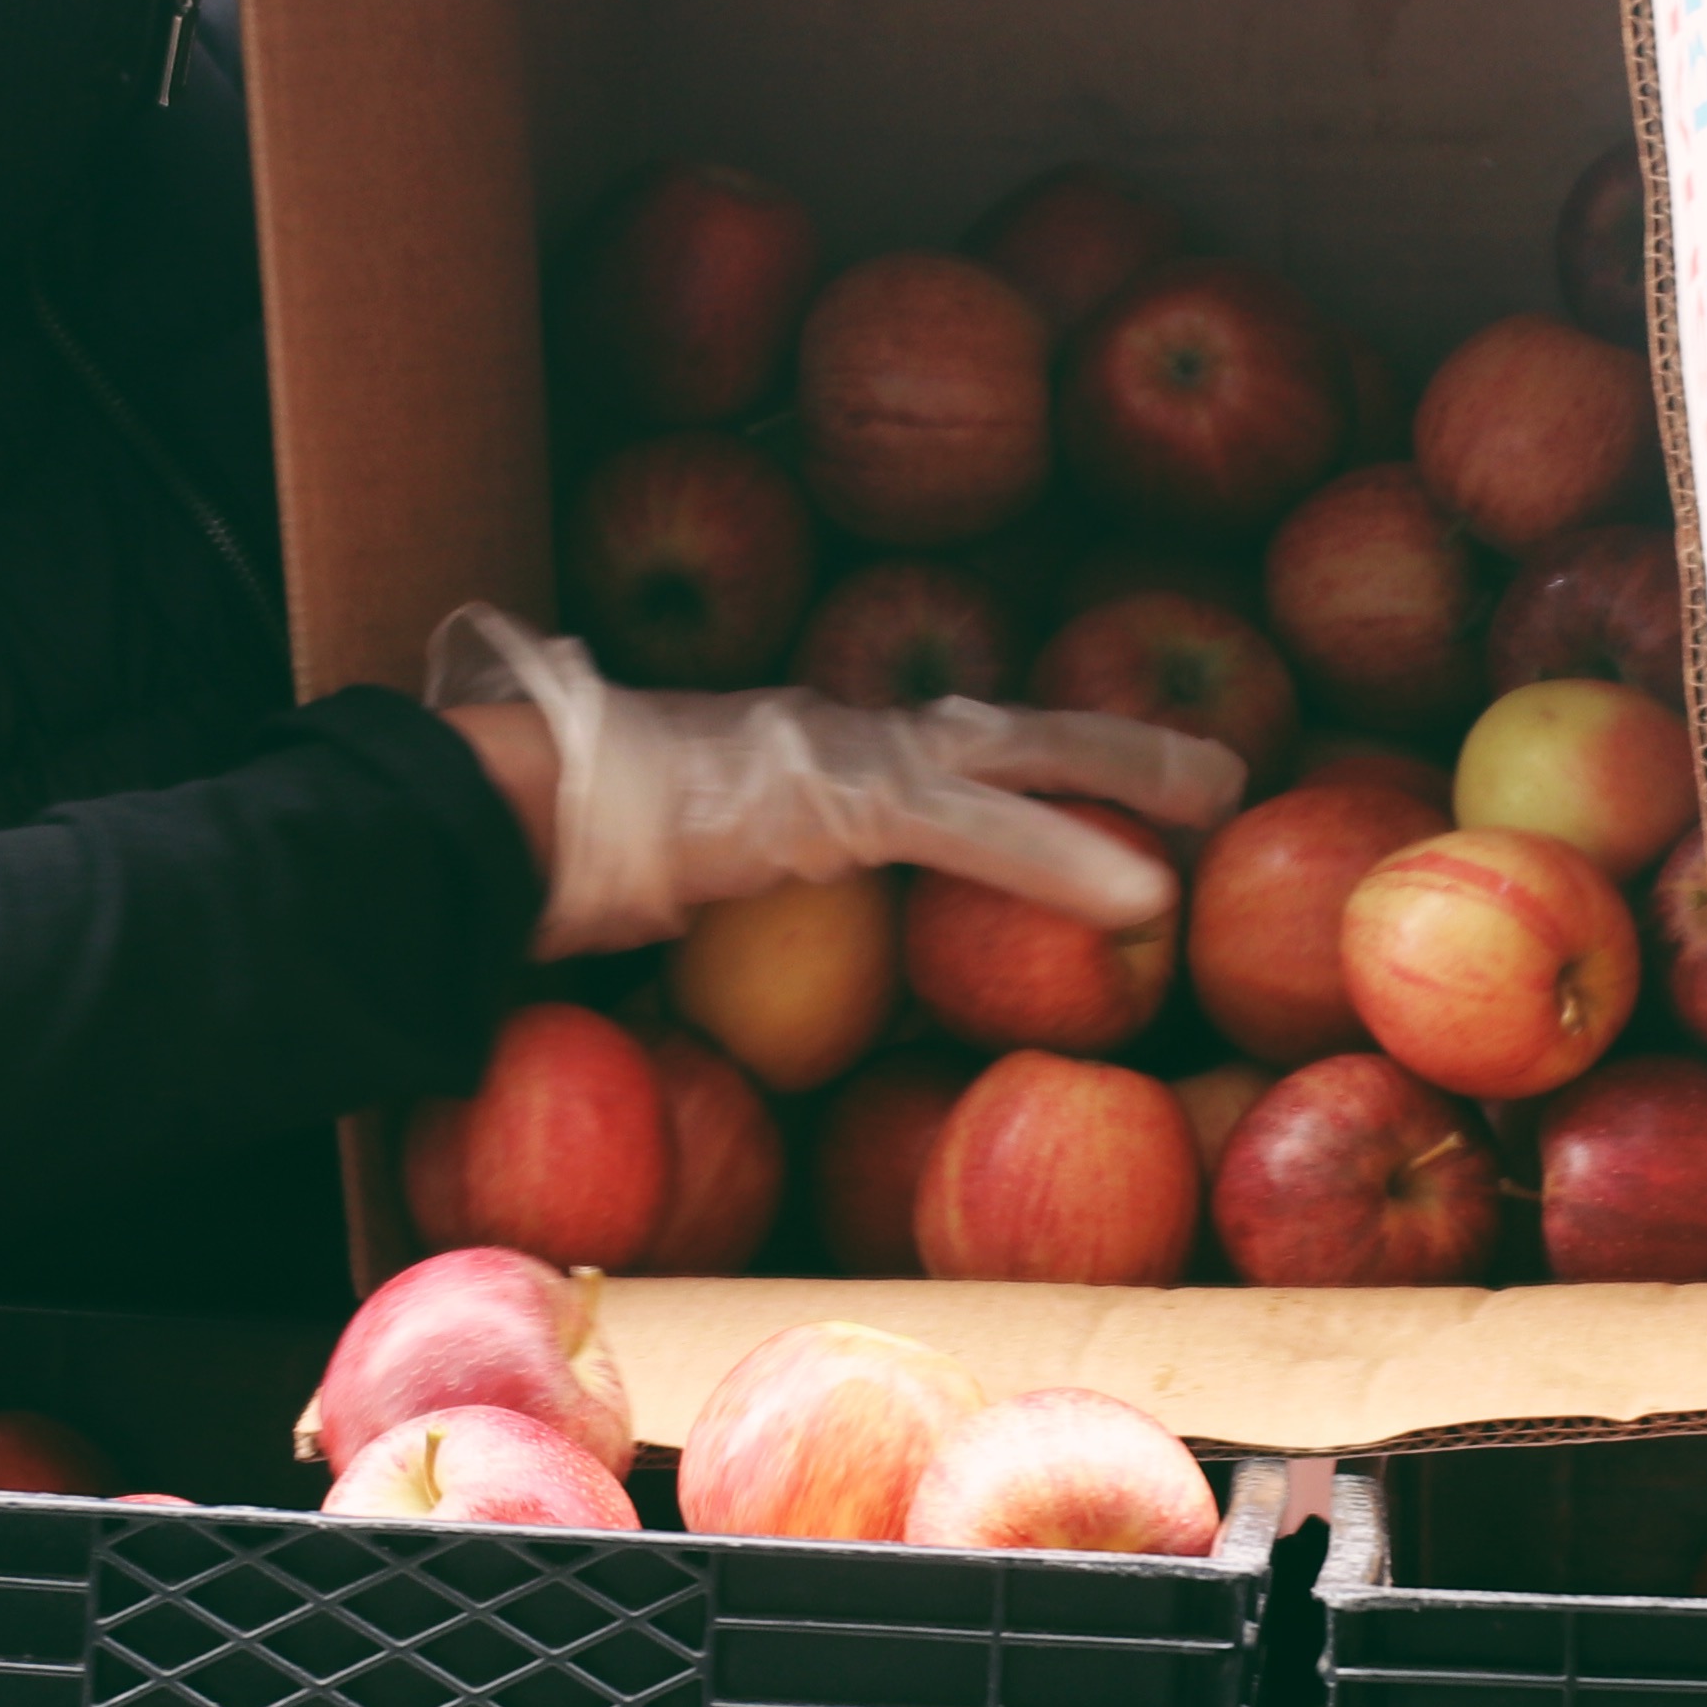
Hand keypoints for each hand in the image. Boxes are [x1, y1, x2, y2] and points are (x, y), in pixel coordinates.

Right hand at [432, 610, 1241, 957]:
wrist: (487, 817)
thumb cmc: (554, 858)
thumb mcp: (664, 890)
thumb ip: (720, 912)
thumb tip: (726, 974)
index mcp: (801, 757)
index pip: (938, 756)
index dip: (1030, 769)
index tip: (1107, 787)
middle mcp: (832, 738)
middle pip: (1001, 733)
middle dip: (1107, 749)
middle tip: (1214, 773)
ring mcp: (836, 756)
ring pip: (1010, 753)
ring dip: (1120, 774)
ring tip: (1220, 799)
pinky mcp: (835, 797)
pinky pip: (973, 827)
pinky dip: (1063, 857)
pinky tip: (1144, 893)